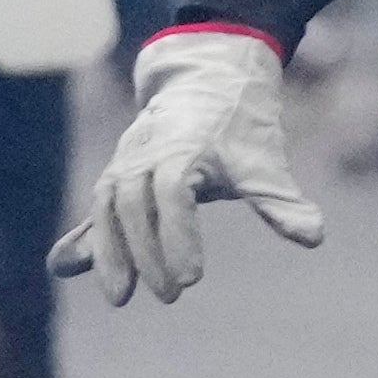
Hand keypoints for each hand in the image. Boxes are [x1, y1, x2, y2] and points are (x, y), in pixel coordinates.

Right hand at [51, 27, 324, 305]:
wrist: (207, 80)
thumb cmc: (240, 127)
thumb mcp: (265, 163)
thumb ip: (281, 203)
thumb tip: (314, 238)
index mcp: (184, 150)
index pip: (173, 196)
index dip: (178, 236)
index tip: (192, 279)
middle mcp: (146, 155)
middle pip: (134, 206)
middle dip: (146, 255)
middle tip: (171, 297)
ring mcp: (125, 164)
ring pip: (106, 207)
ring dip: (108, 252)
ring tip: (119, 297)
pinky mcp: (115, 177)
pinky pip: (95, 208)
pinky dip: (82, 237)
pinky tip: (63, 268)